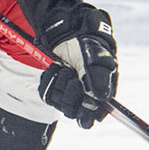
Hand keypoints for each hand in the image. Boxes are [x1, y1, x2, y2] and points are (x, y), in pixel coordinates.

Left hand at [36, 4, 117, 129]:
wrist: (69, 33)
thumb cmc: (88, 45)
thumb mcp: (97, 58)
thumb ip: (99, 78)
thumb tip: (102, 98)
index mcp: (99, 93)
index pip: (94, 116)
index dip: (87, 115)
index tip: (83, 105)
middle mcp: (84, 96)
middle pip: (74, 112)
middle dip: (70, 95)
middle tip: (72, 76)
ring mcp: (67, 93)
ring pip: (58, 104)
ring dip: (59, 85)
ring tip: (64, 69)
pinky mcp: (53, 87)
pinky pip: (46, 94)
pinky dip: (48, 81)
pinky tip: (55, 69)